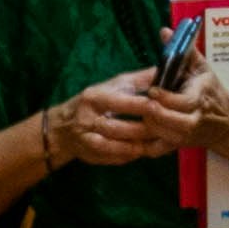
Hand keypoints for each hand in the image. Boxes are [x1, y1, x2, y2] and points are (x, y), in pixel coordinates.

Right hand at [49, 64, 203, 166]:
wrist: (62, 126)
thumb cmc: (95, 101)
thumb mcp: (113, 85)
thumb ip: (139, 80)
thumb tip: (164, 69)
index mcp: (95, 97)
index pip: (121, 102)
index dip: (142, 106)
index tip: (162, 107)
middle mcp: (88, 118)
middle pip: (118, 128)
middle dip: (143, 131)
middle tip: (165, 131)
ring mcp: (87, 139)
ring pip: (115, 146)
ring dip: (138, 147)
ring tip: (157, 144)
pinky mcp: (89, 155)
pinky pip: (112, 158)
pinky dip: (129, 156)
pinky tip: (143, 153)